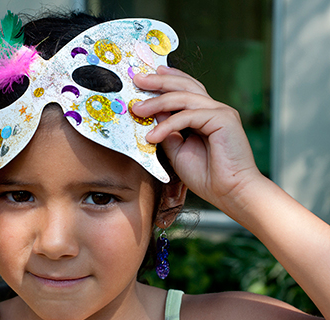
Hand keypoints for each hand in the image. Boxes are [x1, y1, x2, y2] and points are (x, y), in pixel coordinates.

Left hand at [132, 66, 262, 211]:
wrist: (231, 193)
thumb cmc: (208, 176)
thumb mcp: (177, 150)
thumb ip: (167, 131)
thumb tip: (152, 113)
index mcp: (205, 115)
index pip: (185, 89)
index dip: (165, 80)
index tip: (144, 77)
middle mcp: (214, 109)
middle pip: (184, 85)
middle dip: (158, 81)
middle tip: (137, 78)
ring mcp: (220, 112)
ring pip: (184, 97)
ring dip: (157, 102)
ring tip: (137, 109)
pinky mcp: (223, 119)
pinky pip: (188, 116)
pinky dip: (168, 125)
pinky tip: (153, 135)